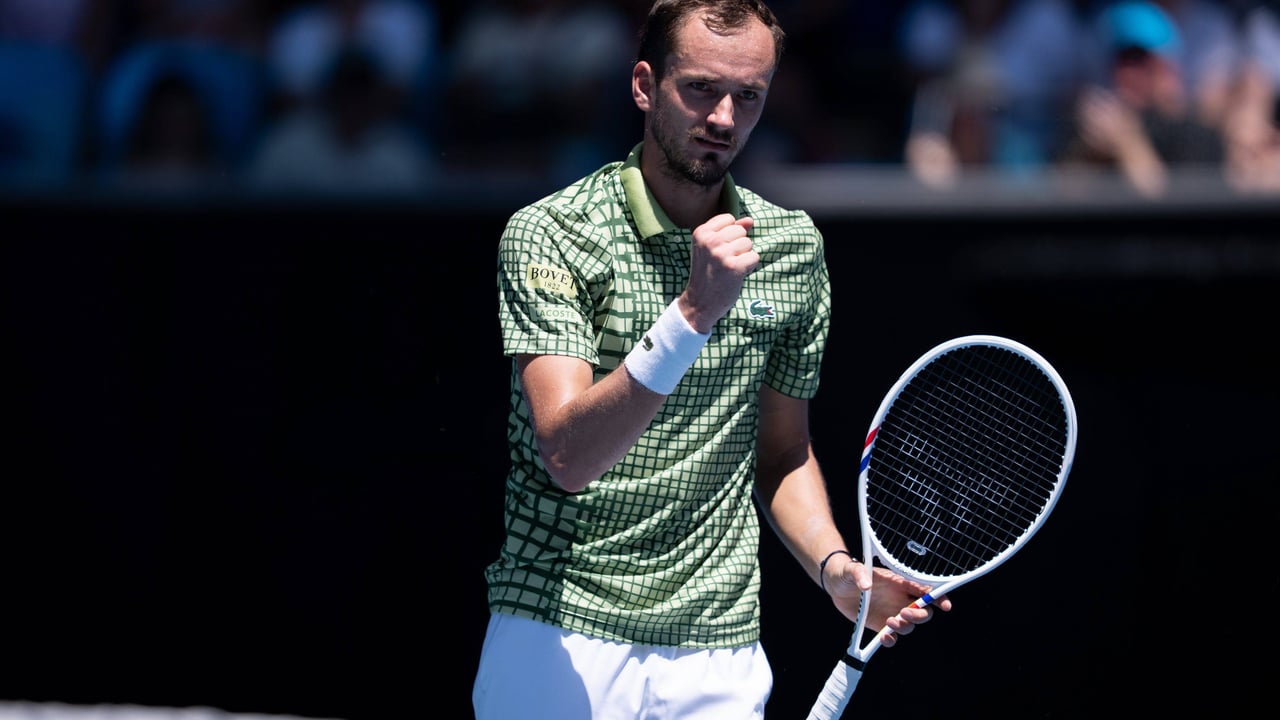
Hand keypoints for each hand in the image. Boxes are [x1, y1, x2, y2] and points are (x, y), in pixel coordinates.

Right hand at [679, 213, 757, 332]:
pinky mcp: (734, 267)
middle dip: (738, 245)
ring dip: (744, 256)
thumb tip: (750, 220)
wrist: (700, 302)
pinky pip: (755, 257)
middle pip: (740, 230)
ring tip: (729, 267)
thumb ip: (730, 230)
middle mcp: (710, 241)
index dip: (730, 234)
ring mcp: (721, 254)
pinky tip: (736, 274)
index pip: (729, 219)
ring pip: (748, 243)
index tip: (719, 248)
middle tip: (724, 261)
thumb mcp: (712, 247)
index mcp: (701, 232)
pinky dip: (749, 267)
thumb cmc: (708, 272)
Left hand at [825, 556, 951, 647]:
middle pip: (923, 611)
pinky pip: (892, 637)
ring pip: (910, 625)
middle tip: (905, 613)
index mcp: (899, 582)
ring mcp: (892, 612)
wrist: (836, 585)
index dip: (938, 597)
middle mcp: (900, 599)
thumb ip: (859, 574)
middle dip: (920, 615)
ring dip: (905, 627)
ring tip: (890, 621)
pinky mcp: (880, 625)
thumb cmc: (847, 573)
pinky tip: (883, 637)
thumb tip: (866, 585)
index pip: (925, 589)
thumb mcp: (851, 570)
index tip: (944, 605)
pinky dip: (891, 640)